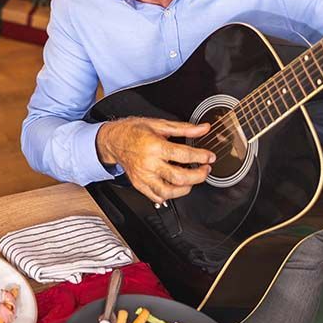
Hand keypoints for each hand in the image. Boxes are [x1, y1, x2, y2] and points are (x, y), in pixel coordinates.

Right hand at [96, 117, 215, 204]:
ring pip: (169, 192)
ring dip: (185, 189)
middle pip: (179, 178)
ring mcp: (143, 176)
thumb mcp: (159, 124)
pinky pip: (156, 197)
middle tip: (205, 170)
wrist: (113, 140)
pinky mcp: (139, 184)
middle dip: (198, 176)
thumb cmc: (133, 131)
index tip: (209, 157)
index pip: (184, 155)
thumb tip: (203, 128)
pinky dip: (169, 196)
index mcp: (154, 146)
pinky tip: (175, 187)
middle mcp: (148, 164)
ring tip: (191, 180)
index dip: (201, 157)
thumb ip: (184, 128)